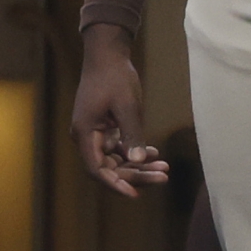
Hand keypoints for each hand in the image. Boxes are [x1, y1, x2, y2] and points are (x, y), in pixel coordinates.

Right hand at [71, 23, 165, 196]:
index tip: (135, 194)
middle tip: (164, 176)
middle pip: (109, 168)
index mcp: (85, 133)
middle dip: (136, 174)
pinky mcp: (105, 129)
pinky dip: (136, 152)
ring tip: (165, 167)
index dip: (115, 184)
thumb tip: (138, 161)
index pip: (97, 170)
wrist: (107, 56)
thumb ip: (132, 135)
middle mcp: (87, 138)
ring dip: (139, 165)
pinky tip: (156, 153)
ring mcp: (95, 134)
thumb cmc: (114, 77)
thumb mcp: (127, 105)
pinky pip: (119, 149)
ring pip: (116, 161)